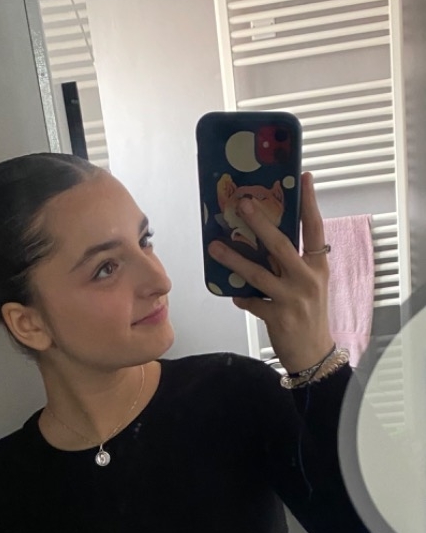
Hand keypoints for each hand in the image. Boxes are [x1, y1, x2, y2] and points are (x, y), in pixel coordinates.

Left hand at [208, 172, 333, 374]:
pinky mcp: (278, 317)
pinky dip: (241, 297)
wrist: (314, 354)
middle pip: (281, 244)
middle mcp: (307, 279)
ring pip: (258, 273)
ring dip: (234, 259)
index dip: (310, 203)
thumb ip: (294, 264)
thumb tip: (265, 242)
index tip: (304, 178)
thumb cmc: (310, 315)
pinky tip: (233, 294)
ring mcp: (292, 298)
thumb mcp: (311, 285)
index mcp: (318, 267)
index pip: (315, 228)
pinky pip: (251, 302)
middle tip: (242, 204)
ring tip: (215, 247)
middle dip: (260, 223)